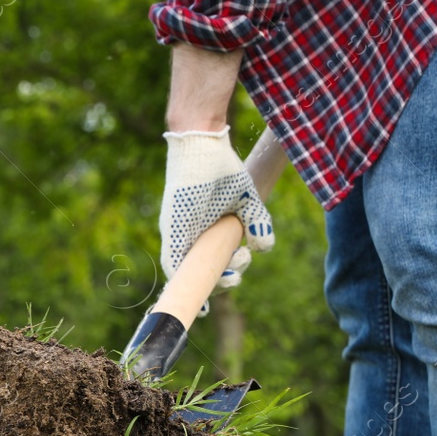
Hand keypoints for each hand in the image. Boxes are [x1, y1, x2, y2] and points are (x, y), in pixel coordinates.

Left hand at [158, 126, 274, 292]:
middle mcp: (193, 237)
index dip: (223, 279)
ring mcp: (181, 235)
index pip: (213, 265)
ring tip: (229, 275)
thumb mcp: (247, 200)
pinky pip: (172, 261)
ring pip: (189, 273)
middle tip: (240, 262)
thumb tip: (263, 248)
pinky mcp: (172, 230)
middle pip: (204, 274)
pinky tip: (191, 288)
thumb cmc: (222, 170)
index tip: (234, 279)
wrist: (205, 147)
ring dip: (210, 281)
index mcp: (209, 233)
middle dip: (226, 281)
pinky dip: (180, 278)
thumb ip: (257, 223)